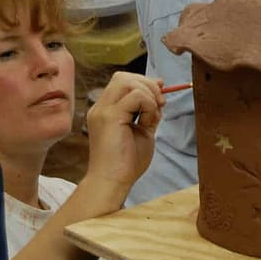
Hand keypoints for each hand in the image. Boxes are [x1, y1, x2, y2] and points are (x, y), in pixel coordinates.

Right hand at [84, 72, 164, 191]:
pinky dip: (148, 105)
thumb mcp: (143, 131)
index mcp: (106, 110)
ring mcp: (102, 111)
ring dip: (148, 95)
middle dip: (147, 84)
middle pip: (123, 77)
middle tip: (160, 104)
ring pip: (127, 81)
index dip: (143, 83)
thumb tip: (159, 89)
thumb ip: (149, 111)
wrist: (113, 182)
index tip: (160, 96)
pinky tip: (148, 123)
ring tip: (152, 116)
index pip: (122, 81)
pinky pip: (136, 96)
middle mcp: (100, 107)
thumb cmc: (127, 162)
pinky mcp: (110, 117)